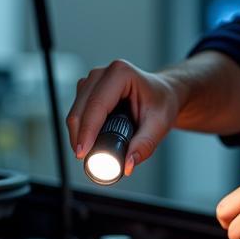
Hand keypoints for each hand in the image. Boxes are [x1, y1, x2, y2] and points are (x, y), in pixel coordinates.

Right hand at [66, 59, 181, 175]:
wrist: (164, 93)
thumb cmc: (163, 102)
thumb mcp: (160, 124)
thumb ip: (144, 145)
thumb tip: (127, 164)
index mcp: (121, 73)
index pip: (97, 105)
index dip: (87, 131)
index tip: (82, 153)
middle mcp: (103, 73)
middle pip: (80, 108)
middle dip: (79, 136)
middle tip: (86, 160)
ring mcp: (93, 80)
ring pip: (75, 111)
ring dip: (77, 133)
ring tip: (89, 153)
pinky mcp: (88, 90)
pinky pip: (77, 112)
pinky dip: (80, 129)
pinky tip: (88, 142)